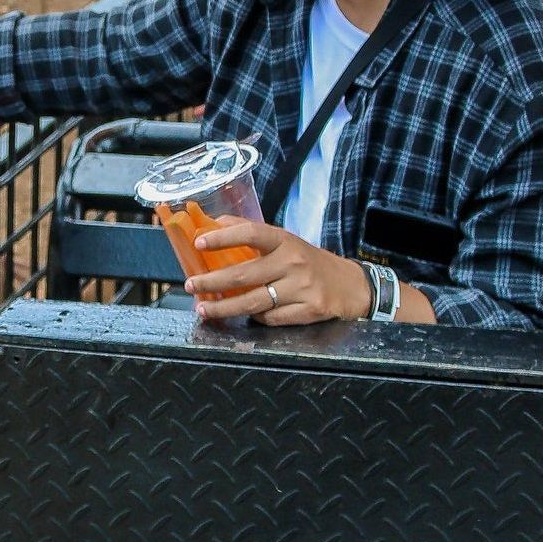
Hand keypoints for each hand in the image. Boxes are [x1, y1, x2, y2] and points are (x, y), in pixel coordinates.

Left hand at [185, 219, 370, 325]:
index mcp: (285, 240)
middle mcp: (293, 262)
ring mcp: (302, 288)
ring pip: (253, 301)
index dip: (223, 237)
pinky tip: (243, 315)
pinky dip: (255, 318)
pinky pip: (271, 318)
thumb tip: (213, 223)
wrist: (352, 285)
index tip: (199, 242)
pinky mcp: (310, 311)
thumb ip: (252, 232)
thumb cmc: (309, 261)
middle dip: (211, 282)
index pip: (250, 233)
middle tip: (190, 285)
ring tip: (203, 308)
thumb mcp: (285, 241)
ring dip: (223, 307)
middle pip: (244, 274)